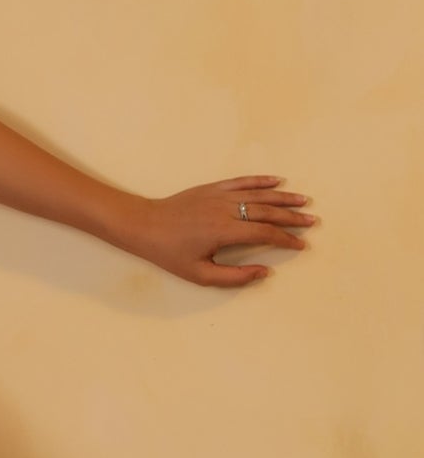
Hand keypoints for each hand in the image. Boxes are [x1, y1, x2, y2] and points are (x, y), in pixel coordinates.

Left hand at [130, 175, 315, 287]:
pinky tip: (277, 181)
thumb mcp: (199, 274)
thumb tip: (264, 272)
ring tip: (303, 201)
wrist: (144, 225)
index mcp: (224, 231)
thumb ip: (233, 277)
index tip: (301, 244)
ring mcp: (219, 196)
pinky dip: (261, 181)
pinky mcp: (212, 187)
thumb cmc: (170, 253)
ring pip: (258, 194)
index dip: (286, 239)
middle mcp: (225, 210)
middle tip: (312, 221)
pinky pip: (241, 182)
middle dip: (292, 217)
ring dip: (283, 197)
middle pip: (267, 212)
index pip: (265, 234)